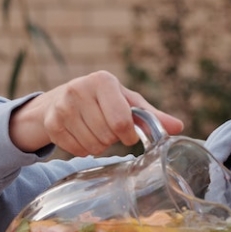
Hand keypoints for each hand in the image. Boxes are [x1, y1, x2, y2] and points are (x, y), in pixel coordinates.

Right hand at [10, 71, 183, 155]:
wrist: (60, 100)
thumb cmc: (103, 101)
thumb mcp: (128, 103)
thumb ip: (152, 116)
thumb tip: (178, 127)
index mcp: (103, 80)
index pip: (121, 121)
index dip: (128, 134)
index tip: (127, 133)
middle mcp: (79, 89)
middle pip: (107, 136)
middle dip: (112, 139)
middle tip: (107, 129)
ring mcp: (63, 106)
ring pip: (92, 146)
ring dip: (98, 146)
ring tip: (95, 131)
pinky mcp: (52, 123)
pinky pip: (77, 150)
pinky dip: (83, 150)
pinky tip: (81, 135)